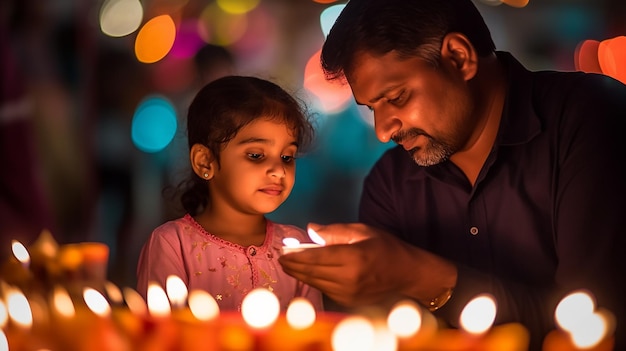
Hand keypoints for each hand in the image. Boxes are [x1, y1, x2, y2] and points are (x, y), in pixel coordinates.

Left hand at [278, 222, 456, 306]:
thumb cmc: (386, 248)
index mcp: (354, 258)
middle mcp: (350, 278)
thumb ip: (334, 231)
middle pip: (312, 272)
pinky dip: (313, 280)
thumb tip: (311, 228)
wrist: (407, 274)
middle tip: (281, 257)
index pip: (316, 258)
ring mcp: (349, 292)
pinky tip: (306, 272)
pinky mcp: (349, 300)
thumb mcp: (362, 231)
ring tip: (288, 264)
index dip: (296, 255)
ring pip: (315, 283)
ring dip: (299, 273)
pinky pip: (324, 289)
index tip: (283, 251)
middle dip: (292, 265)